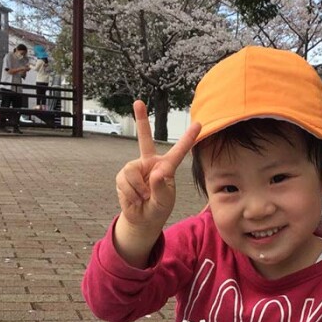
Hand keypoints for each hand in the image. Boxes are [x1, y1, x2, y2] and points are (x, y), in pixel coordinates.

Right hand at [116, 100, 200, 234]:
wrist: (142, 219)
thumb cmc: (158, 207)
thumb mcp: (164, 200)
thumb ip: (161, 188)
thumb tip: (155, 174)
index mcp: (166, 167)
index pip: (178, 151)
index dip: (188, 138)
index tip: (199, 123)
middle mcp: (150, 163)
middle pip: (144, 138)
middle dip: (141, 120)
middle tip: (138, 102)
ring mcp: (135, 168)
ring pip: (131, 171)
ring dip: (137, 189)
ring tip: (143, 198)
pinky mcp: (123, 176)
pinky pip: (124, 181)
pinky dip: (130, 194)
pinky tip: (135, 200)